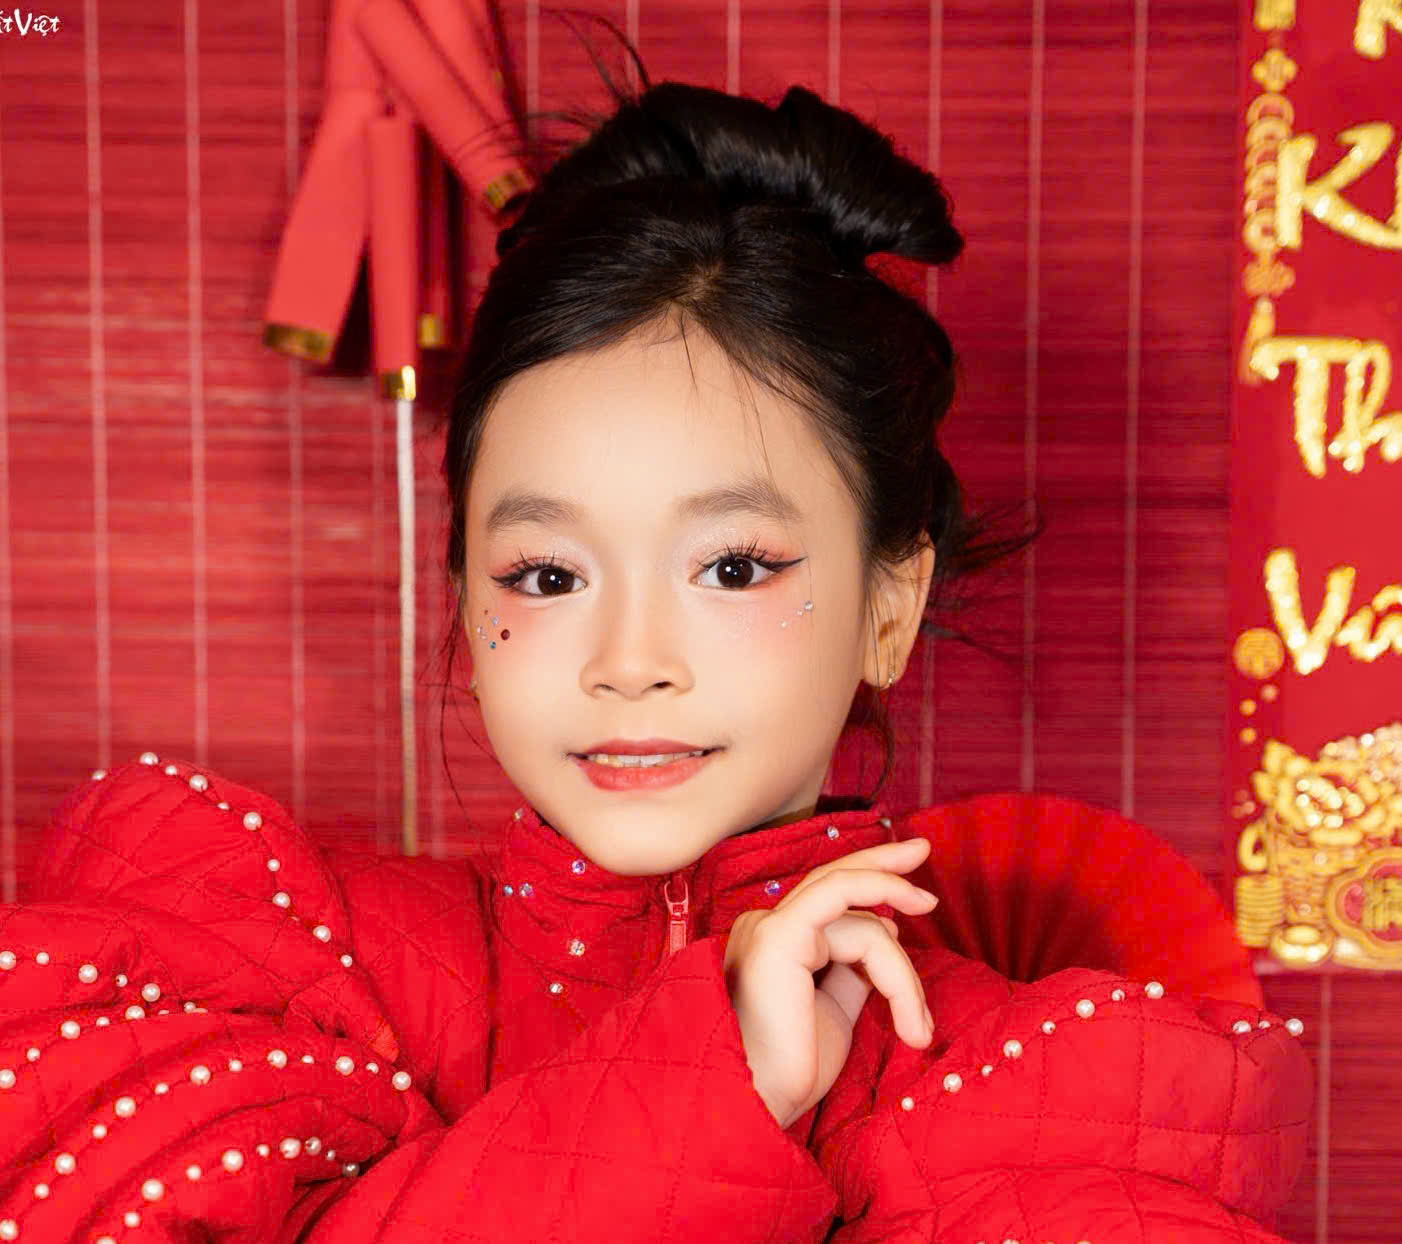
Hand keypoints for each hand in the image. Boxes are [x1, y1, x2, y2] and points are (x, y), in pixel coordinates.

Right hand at [722, 837, 937, 1129]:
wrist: (758, 1106)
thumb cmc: (790, 1073)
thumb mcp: (834, 1011)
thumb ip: (853, 970)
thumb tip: (884, 933)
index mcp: (774, 943)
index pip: (833, 904)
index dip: (876, 893)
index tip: (918, 902)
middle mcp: (766, 926)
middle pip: (836, 879)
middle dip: (885, 864)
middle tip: (923, 850)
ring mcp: (769, 927)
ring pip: (859, 918)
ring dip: (901, 972)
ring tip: (917, 1026)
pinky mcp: (780, 936)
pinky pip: (847, 910)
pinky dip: (887, 940)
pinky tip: (907, 973)